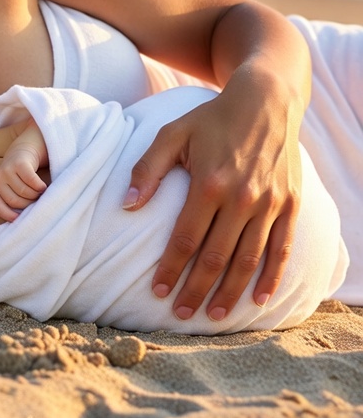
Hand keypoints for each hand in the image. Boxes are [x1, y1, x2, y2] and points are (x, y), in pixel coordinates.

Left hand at [0, 143, 48, 221]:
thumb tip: (23, 222)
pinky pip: (32, 182)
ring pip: (25, 193)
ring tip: (40, 191)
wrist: (25, 149)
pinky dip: (40, 186)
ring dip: (36, 195)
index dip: (9, 215)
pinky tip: (43, 186)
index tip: (20, 220)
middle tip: (36, 200)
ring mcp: (7, 170)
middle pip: (15, 202)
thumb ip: (14, 201)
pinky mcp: (19, 163)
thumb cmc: (20, 175)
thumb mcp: (12, 188)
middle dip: (29, 204)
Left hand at [126, 76, 302, 321]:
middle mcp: (241, 199)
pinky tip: (258, 299)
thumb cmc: (211, 119)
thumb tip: (126, 205)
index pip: (185, 239)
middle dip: (196, 289)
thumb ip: (147, 169)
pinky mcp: (290, 206)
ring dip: (230, 292)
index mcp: (209, 184)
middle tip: (180, 313)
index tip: (158, 291)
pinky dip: (271, 277)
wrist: (265, 102)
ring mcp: (269, 204)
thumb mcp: (171, 134)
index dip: (170, 269)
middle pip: (215, 257)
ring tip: (213, 315)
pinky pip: (281, 249)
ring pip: (248, 260)